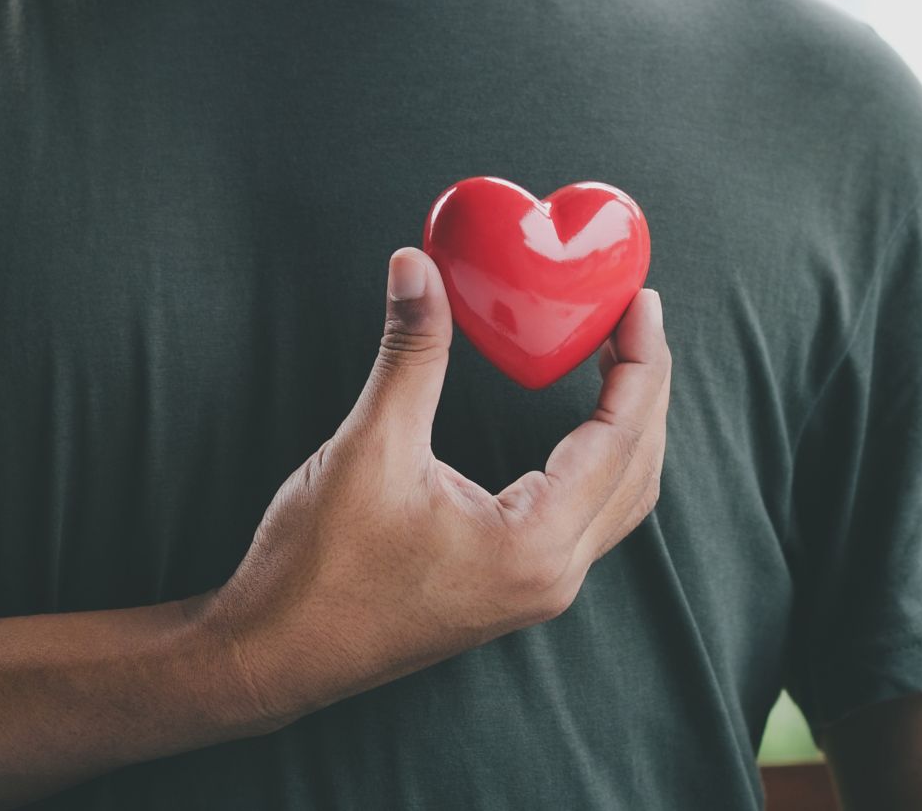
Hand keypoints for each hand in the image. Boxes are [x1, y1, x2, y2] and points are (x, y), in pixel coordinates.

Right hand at [194, 247, 671, 728]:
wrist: (275, 653)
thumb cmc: (317, 569)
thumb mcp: (368, 448)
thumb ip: (410, 355)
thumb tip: (417, 267)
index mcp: (535, 544)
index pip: (620, 438)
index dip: (638, 362)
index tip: (639, 301)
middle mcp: (552, 575)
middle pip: (638, 469)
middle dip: (646, 388)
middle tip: (635, 317)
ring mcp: (534, 590)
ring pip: (619, 501)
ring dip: (628, 429)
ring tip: (617, 361)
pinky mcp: (510, 590)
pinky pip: (586, 520)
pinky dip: (597, 464)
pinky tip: (574, 429)